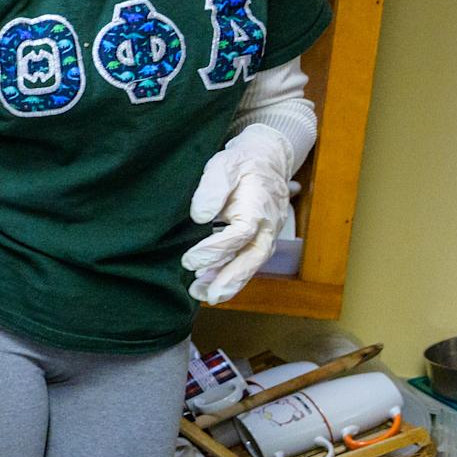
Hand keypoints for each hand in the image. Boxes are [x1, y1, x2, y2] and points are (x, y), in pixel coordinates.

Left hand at [182, 124, 294, 303]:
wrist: (267, 160)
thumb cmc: (242, 162)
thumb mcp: (224, 164)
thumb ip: (212, 188)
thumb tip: (200, 216)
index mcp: (258, 206)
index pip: (240, 234)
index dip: (216, 250)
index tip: (190, 260)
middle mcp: (267, 226)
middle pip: (253, 258)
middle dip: (230, 280)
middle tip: (207, 296)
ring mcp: (266, 235)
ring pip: (251, 265)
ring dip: (228, 283)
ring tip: (202, 295)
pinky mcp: (259, 240)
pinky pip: (247, 262)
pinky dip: (231, 276)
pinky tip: (209, 285)